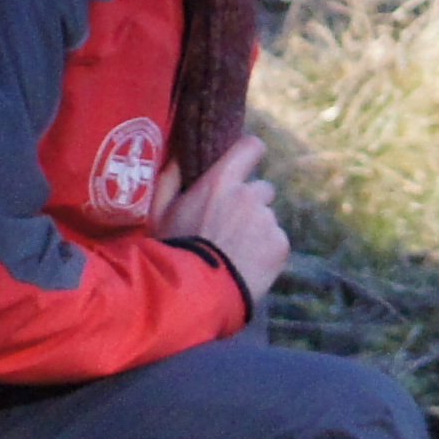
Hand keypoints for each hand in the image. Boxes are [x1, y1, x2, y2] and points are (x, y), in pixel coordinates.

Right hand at [162, 133, 288, 300]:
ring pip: (267, 219)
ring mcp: (268, 220)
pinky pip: (276, 242)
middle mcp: (249, 196)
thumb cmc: (172, 250)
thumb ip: (168, 180)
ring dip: (256, 230)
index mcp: (220, 182)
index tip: (247, 159)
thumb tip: (177, 158)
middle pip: (261, 189)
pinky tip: (244, 264)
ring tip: (233, 251)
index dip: (250, 152)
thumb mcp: (157, 213)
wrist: (197, 292)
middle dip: (250, 203)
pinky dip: (265, 251)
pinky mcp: (281, 244)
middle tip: (228, 226)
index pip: (250, 147)